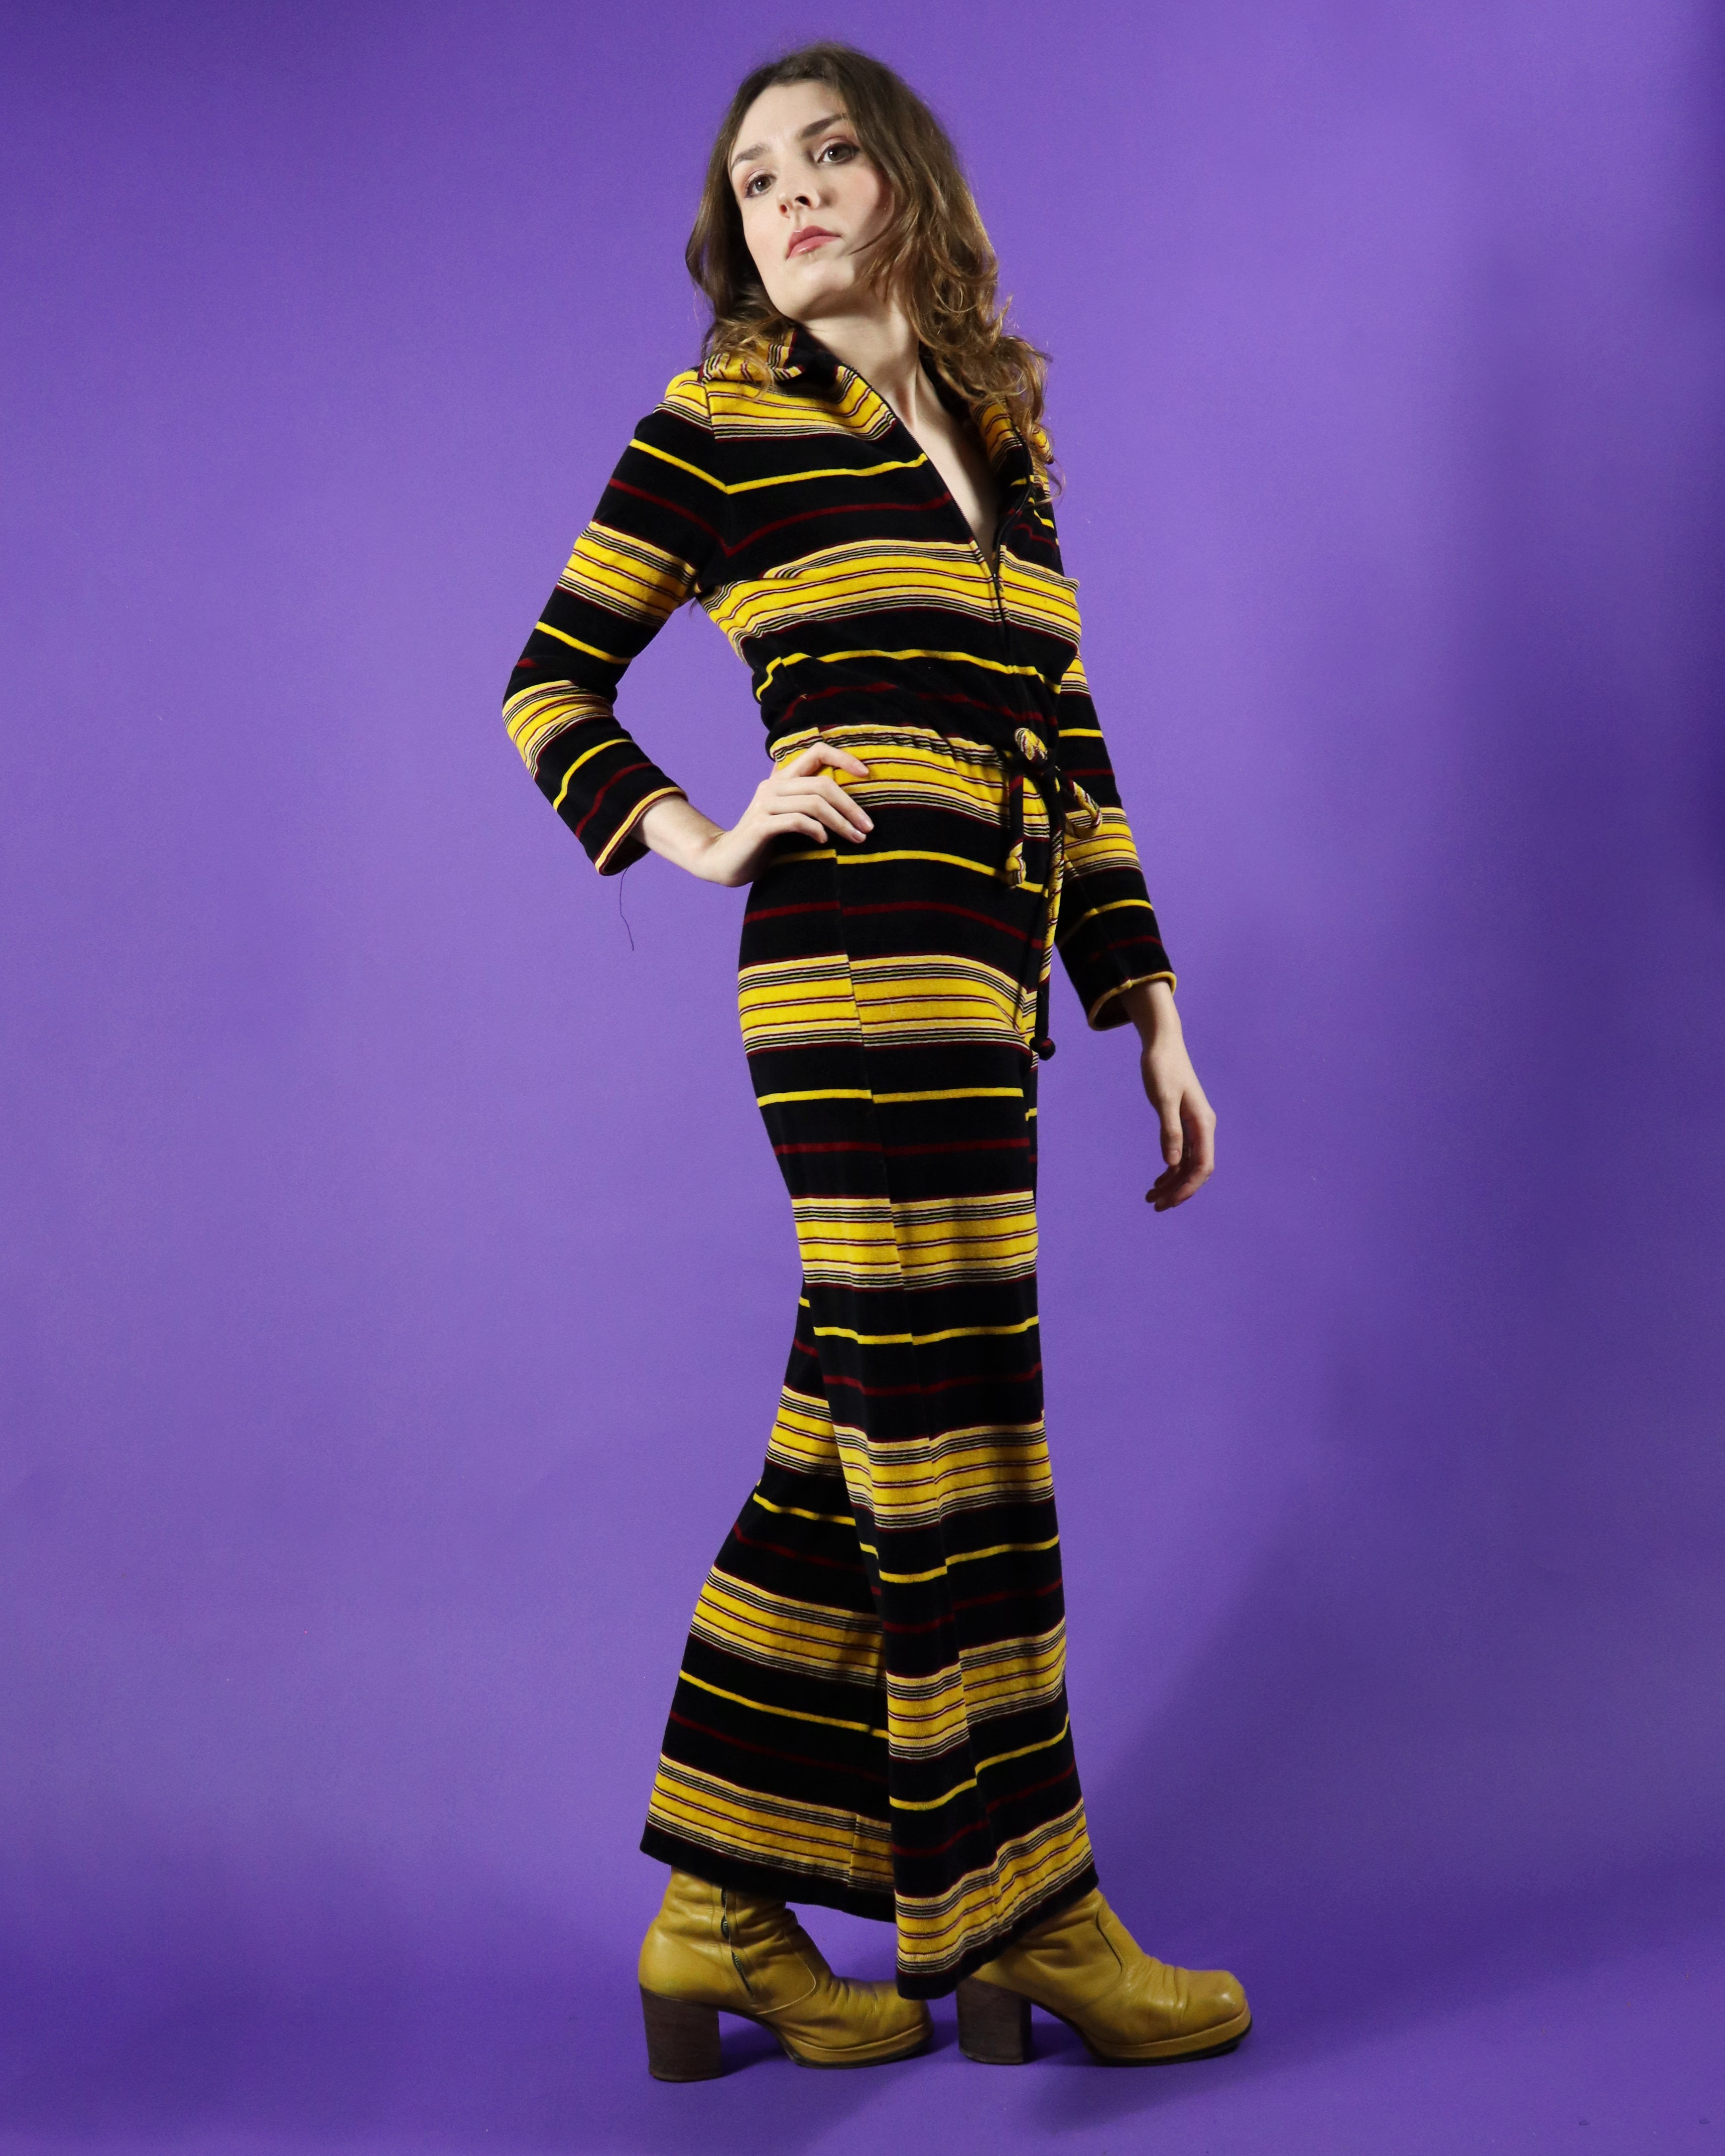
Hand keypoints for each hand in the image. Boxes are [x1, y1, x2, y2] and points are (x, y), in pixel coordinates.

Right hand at [639, 742, 871, 887]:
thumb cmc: (764, 840)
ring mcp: (765, 804)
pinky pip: (797, 821)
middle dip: (851, 806)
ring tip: (855, 838)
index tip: (866, 774)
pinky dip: (816, 830)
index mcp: (781, 778)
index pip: (816, 752)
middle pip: (822, 783)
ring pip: (813, 802)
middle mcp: (773, 786)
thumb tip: (843, 796)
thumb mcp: (787, 814)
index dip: (843, 758)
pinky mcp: (760, 825)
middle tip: (868, 827)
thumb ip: (805, 799)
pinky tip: (824, 841)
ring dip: (840, 822)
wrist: (727, 861)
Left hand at [1116, 980, 1216, 1211]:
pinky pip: (1182, 1154)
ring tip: (1151, 1197)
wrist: (1162, 1044)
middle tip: (1154, 1205)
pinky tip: (1158, 1179)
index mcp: (1203, 1124)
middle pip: (1195, 1170)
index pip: (1201, 1166)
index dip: (1187, 1187)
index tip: (1168, 1202)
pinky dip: (1170, 1169)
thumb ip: (1169, 1130)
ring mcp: (1195, 1126)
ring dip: (1172, 1183)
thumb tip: (1171, 1163)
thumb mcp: (1164, 1099)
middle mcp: (1203, 1128)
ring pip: (1188, 1164)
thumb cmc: (1162, 1068)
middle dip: (1177, 1190)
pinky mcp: (1184, 1123)